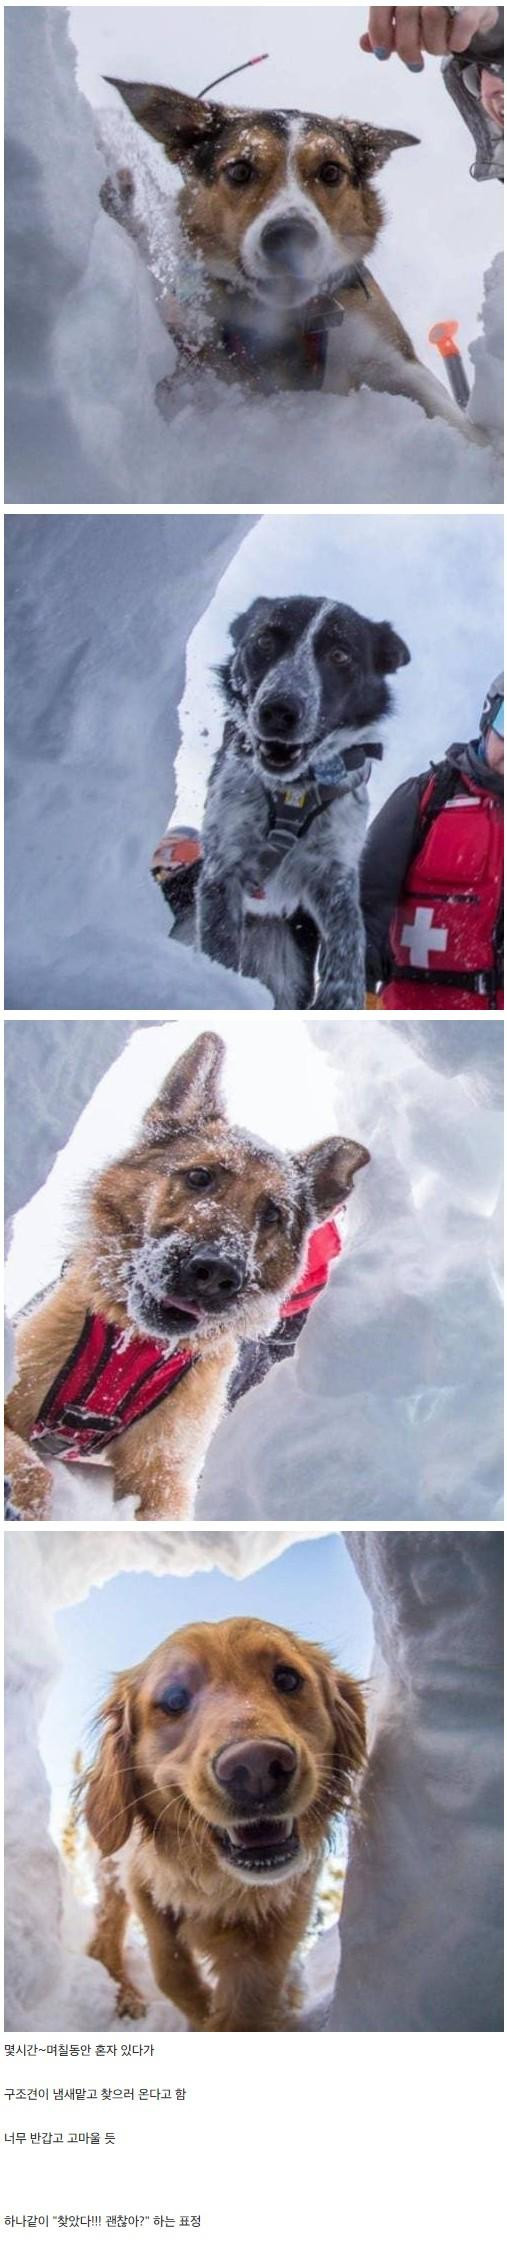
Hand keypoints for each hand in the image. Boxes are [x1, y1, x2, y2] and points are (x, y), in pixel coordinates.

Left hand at [360, 9, 498, 68]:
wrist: (471, 8)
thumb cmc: (433, 15)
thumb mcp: (407, 23)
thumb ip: (386, 31)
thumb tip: (364, 45)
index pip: (382, 5)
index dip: (379, 31)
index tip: (382, 55)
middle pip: (406, 14)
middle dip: (407, 48)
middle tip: (414, 64)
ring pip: (433, 17)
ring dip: (434, 46)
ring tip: (438, 49)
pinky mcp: (474, 3)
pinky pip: (460, 28)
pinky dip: (455, 43)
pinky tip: (455, 44)